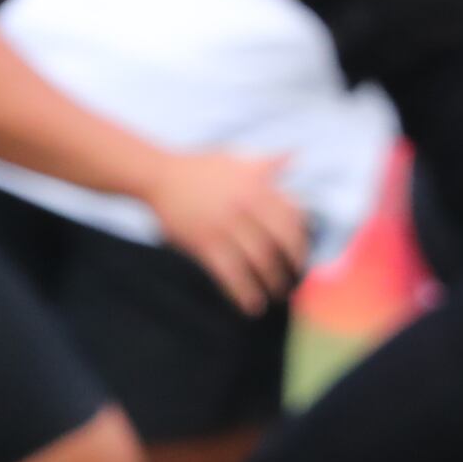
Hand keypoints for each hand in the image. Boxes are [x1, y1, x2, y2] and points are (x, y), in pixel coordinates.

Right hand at [142, 149, 309, 315]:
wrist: (159, 176)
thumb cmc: (200, 168)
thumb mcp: (238, 159)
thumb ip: (269, 162)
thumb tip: (296, 155)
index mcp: (257, 186)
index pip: (292, 217)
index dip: (302, 240)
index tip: (303, 255)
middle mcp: (245, 205)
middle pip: (280, 242)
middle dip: (292, 265)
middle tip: (295, 279)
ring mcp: (224, 225)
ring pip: (259, 261)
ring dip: (272, 283)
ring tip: (277, 295)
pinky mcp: (204, 243)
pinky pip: (231, 273)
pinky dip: (244, 292)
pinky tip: (253, 306)